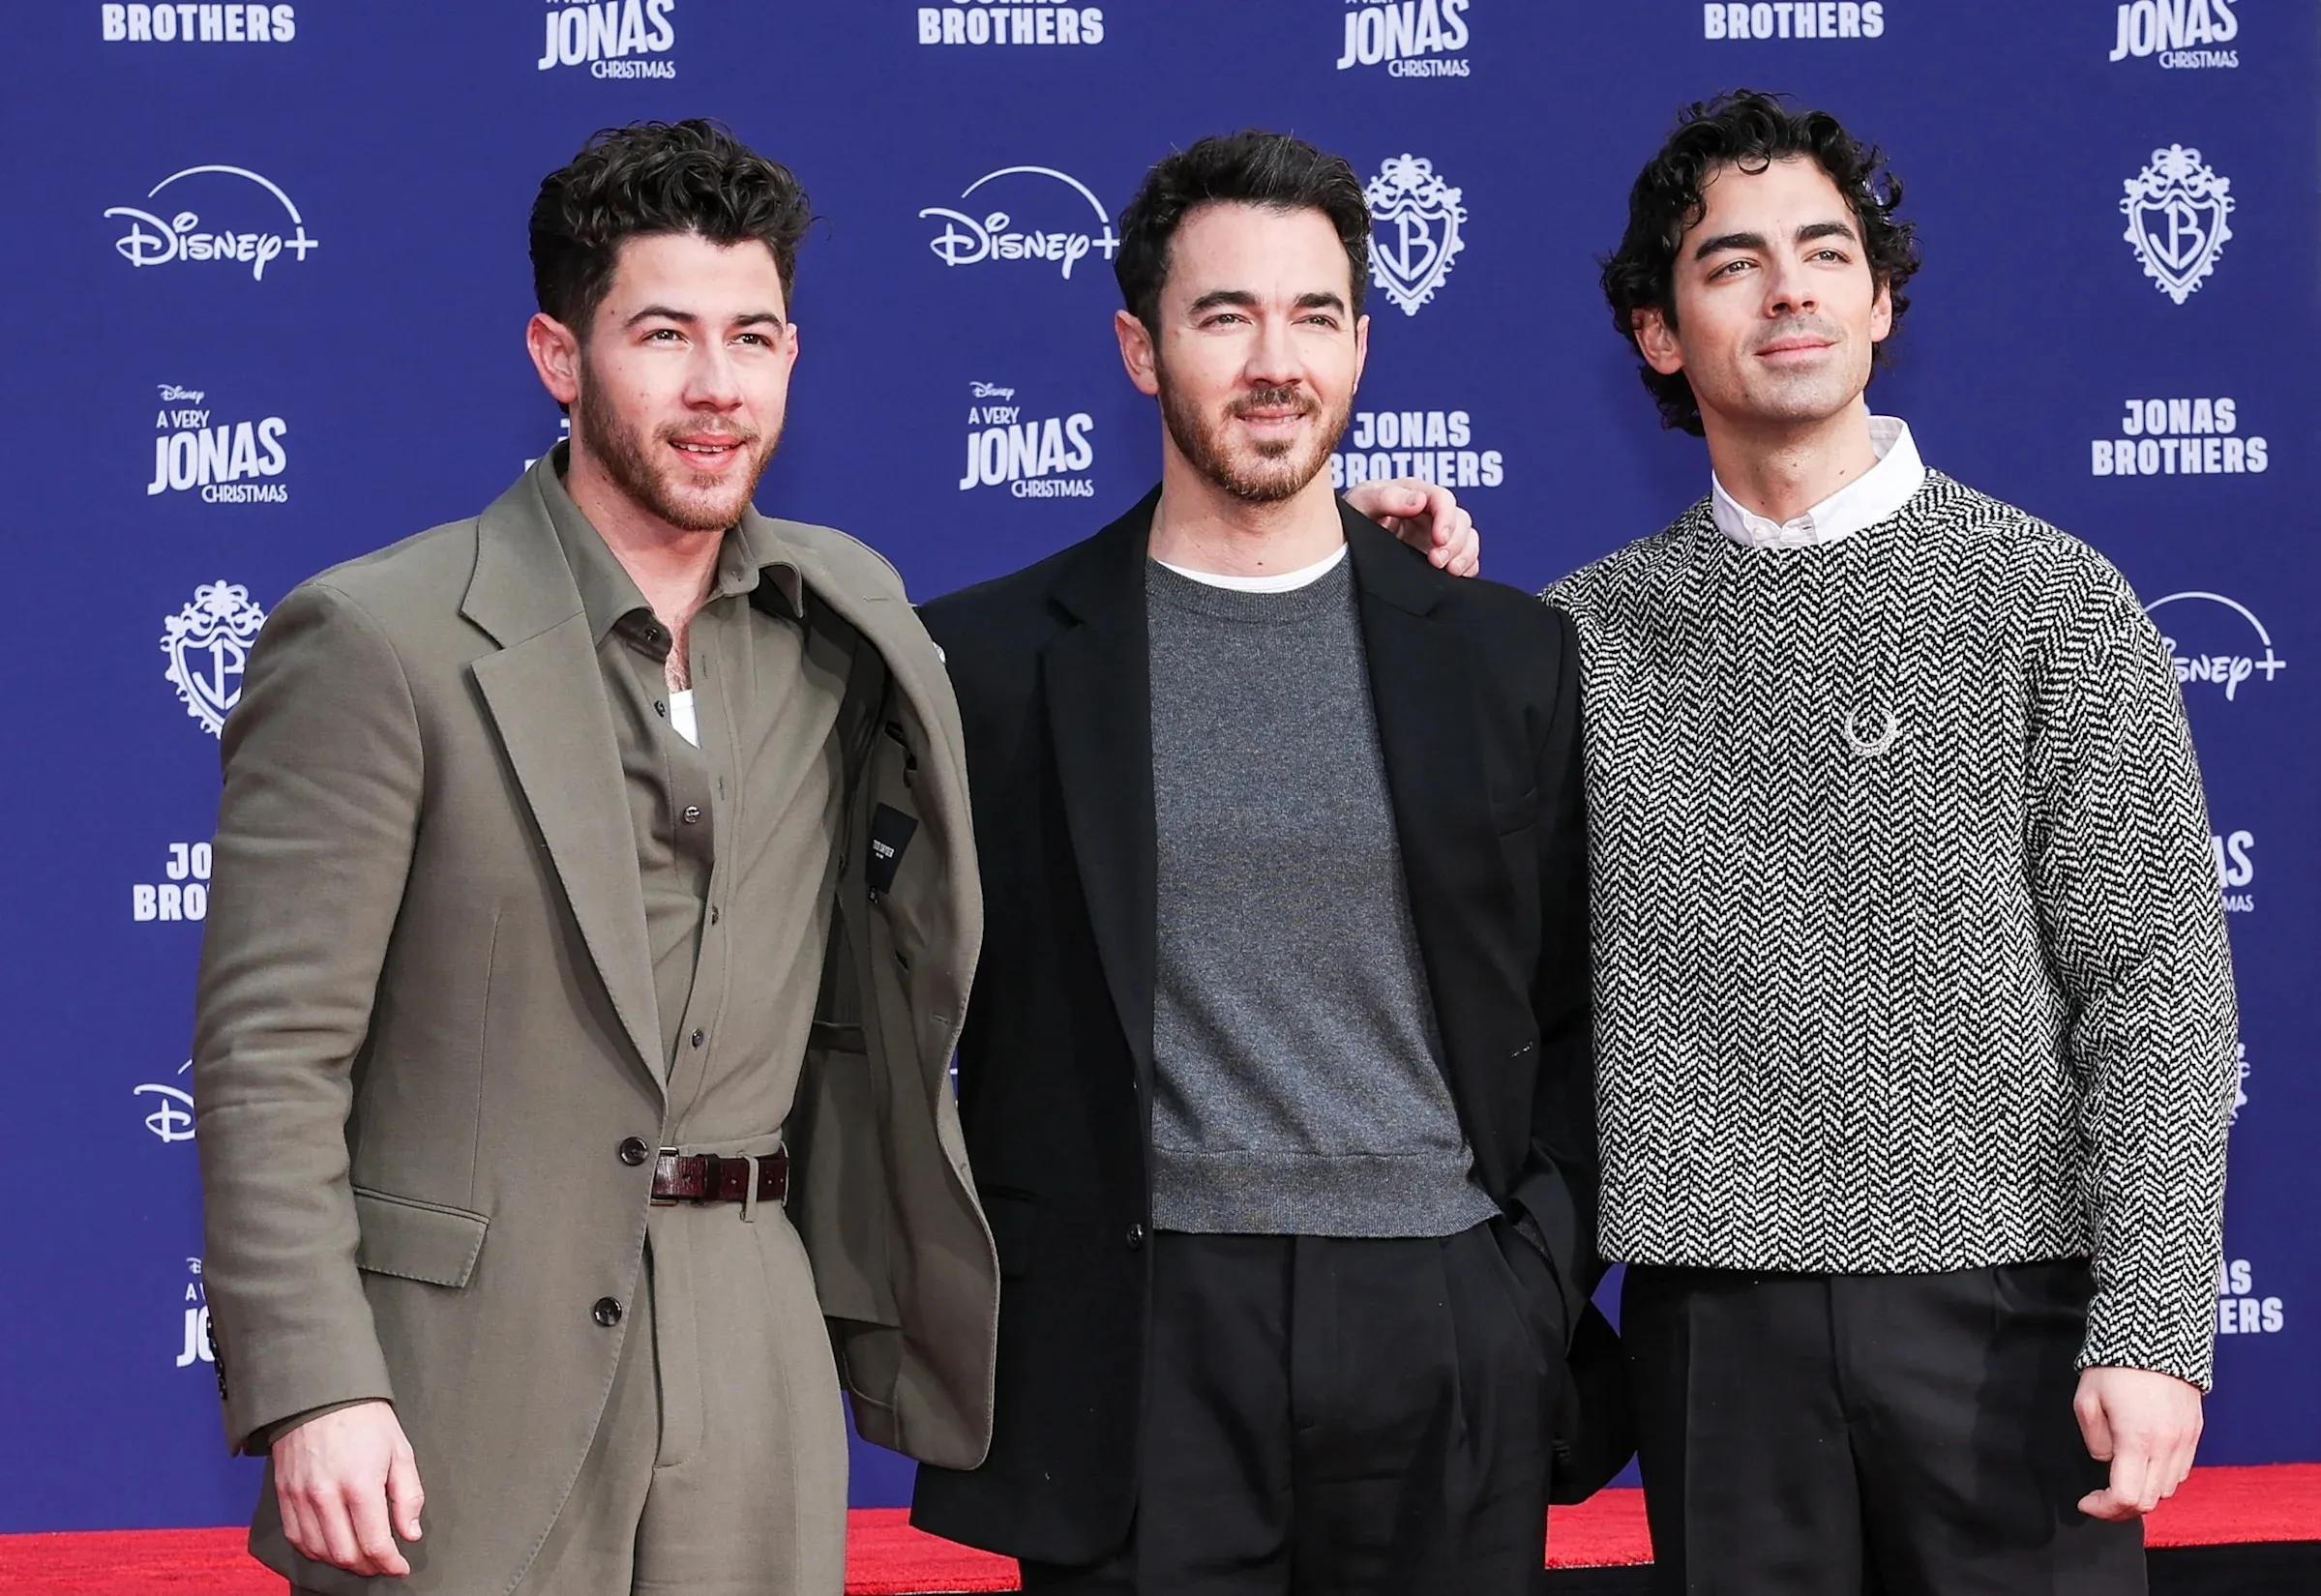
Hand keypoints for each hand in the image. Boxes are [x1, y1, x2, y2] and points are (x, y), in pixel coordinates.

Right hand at [272, 1399, 424, 1576]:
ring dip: (342, 1562)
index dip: (390, 1563)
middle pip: (345, 1554)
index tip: (401, 1567)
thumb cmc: (366, 1421)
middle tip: (383, 1564)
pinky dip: (316, 1551)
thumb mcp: (400, 1451)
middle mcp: (326, 1497)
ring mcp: (301, 1498)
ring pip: (320, 1552)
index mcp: (360, 1485)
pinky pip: (297, 1538)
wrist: (320, 1394)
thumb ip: (408, 1496)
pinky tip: (332, 1547)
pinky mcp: (284, 1496)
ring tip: (361, 1558)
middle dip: (368, 1567)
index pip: (374, 1543)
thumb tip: (410, 1534)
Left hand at [1344, 478, 1479, 575]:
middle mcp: (1431, 512)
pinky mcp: (1440, 555)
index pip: (1443, 499)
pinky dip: (1466, 567)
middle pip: (1460, 521)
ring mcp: (1437, 535)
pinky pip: (1465, 559)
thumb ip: (1387, 497)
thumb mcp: (1363, 500)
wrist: (1342, 541)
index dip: (1446, 517)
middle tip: (1438, 561)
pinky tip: (1454, 577)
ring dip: (1464, 555)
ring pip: (1467, 539)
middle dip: (1455, 542)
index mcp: (1415, 493)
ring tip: (1450, 571)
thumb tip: (1419, 501)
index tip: (1439, 538)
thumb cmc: (1354, 512)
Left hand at [2074, 1365, 2202, 1519]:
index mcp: (2138, 1441)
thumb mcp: (2087, 1401)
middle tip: (2099, 1499)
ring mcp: (2186, 1441)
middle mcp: (2168, 1447)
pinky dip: (2160, 1477)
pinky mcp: (2196, 1432)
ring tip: (2119, 1479)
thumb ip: (2094, 1440)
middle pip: (2149, 1501)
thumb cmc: (2115, 1366)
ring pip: (2167, 1489)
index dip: (2104, 1509)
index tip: (2085, 1502)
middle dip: (2121, 1508)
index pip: (2127, 1498)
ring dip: (2143, 1493)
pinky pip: (2180, 1471)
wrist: (2156, 1334)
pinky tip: (2142, 1462)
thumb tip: (2107, 1460)